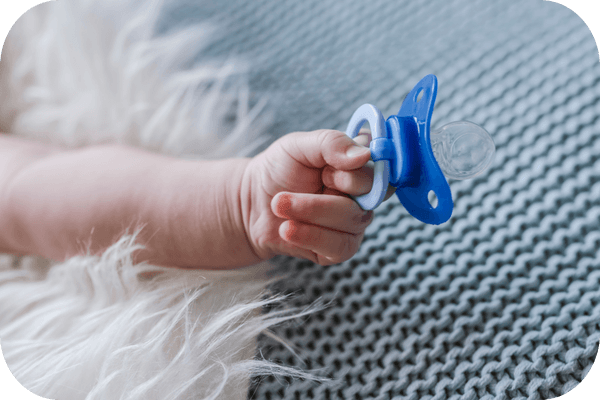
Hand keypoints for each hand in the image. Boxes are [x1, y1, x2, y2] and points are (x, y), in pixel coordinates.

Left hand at [240, 129, 394, 265]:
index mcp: (360, 164)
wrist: (253, 202)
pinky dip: (310, 235)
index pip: (381, 165)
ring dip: (309, 210)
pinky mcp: (341, 248)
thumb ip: (332, 143)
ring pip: (352, 219)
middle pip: (369, 193)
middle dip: (327, 188)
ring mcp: (355, 222)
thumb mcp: (298, 145)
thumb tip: (365, 155)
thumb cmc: (280, 169)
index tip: (325, 169)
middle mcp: (364, 193)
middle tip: (289, 188)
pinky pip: (339, 246)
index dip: (356, 169)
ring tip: (278, 204)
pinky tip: (287, 228)